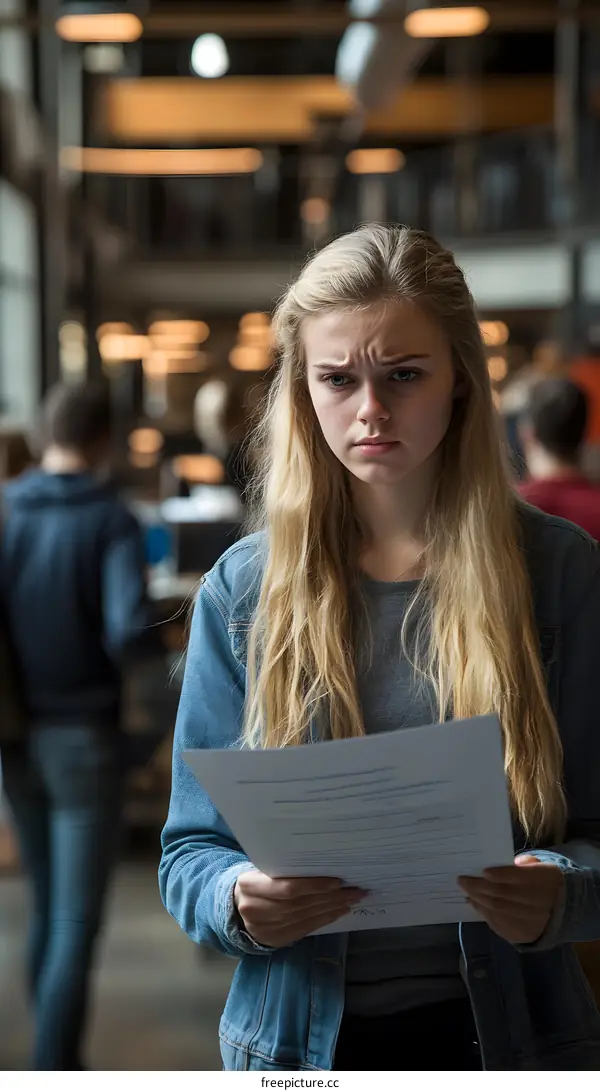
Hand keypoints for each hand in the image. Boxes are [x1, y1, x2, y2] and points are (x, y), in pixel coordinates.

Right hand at [234, 871, 365, 947]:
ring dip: (332, 908)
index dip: (314, 886)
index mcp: (250, 885)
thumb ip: (284, 869)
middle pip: (300, 904)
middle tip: (355, 890)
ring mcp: (264, 928)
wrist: (236, 907)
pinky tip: (338, 911)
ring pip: (306, 917)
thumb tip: (323, 864)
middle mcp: (255, 909)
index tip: (338, 881)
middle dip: (331, 897)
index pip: (288, 888)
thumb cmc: (256, 881)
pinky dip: (325, 919)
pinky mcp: (275, 940)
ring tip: (352, 899)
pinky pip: (305, 929)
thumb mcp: (261, 869)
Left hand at [458, 854, 563, 944]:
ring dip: (479, 900)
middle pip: (504, 895)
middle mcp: (541, 903)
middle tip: (462, 880)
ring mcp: (532, 923)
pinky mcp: (524, 935)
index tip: (483, 872)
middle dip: (480, 887)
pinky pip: (500, 925)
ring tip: (466, 891)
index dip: (501, 875)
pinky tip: (475, 904)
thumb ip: (526, 863)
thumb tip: (512, 863)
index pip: (521, 878)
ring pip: (499, 911)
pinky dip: (485, 914)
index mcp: (545, 880)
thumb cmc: (543, 883)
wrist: (560, 911)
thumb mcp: (540, 867)